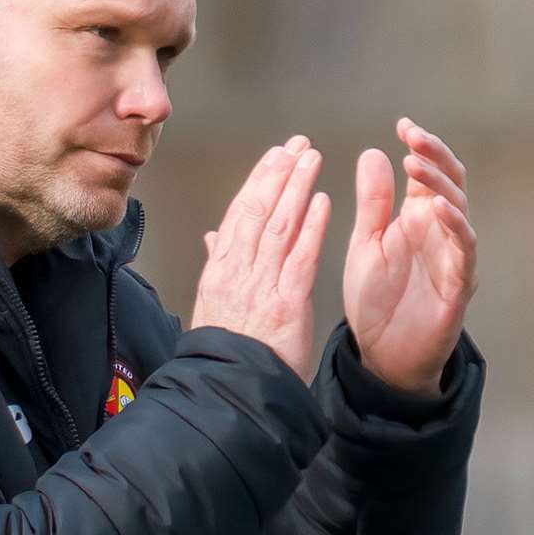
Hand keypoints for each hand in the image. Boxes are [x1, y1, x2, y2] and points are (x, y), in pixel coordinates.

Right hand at [191, 136, 330, 380]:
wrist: (229, 389)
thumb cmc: (224, 352)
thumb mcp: (211, 305)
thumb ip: (217, 265)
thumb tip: (214, 237)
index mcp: (220, 271)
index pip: (239, 214)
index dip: (258, 181)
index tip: (274, 156)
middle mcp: (238, 272)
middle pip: (258, 211)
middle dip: (279, 173)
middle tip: (297, 145)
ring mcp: (261, 285)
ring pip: (279, 226)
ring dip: (296, 188)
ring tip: (312, 159)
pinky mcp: (286, 303)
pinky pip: (299, 257)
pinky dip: (311, 227)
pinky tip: (322, 201)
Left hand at [343, 118, 476, 395]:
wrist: (381, 355)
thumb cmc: (376, 298)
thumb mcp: (366, 243)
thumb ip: (372, 202)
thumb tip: (373, 152)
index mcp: (417, 218)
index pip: (427, 173)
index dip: (421, 147)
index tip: (403, 125)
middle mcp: (440, 232)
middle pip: (449, 183)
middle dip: (434, 156)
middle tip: (413, 136)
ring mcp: (452, 257)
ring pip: (460, 210)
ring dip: (440, 185)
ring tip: (416, 164)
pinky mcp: (458, 285)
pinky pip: (463, 251)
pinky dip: (455, 227)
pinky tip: (439, 209)